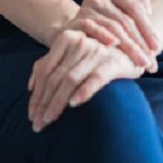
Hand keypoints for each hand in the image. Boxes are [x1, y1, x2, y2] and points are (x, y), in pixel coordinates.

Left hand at [27, 29, 144, 132]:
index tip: (31, 114)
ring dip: (57, 103)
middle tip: (37, 123)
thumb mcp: (72, 52)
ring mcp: (95, 52)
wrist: (132, 47)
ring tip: (49, 120)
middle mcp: (78, 42)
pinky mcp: (112, 63)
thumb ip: (51, 63)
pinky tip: (73, 105)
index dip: (36, 94)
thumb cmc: (97, 53)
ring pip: (70, 80)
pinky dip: (83, 92)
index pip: (44, 71)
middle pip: (54, 78)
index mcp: (65, 38)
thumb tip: (30, 86)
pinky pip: (95, 79)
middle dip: (43, 103)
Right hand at [65, 0, 159, 71]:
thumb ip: (140, 4)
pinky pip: (91, 27)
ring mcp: (85, 8)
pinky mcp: (75, 21)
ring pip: (112, 27)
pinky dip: (103, 34)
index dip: (148, 28)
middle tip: (151, 62)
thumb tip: (149, 11)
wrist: (81, 32)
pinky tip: (114, 44)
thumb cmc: (110, 22)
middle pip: (124, 20)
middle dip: (140, 43)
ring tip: (140, 63)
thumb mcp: (125, 10)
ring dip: (129, 47)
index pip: (135, 7)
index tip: (157, 47)